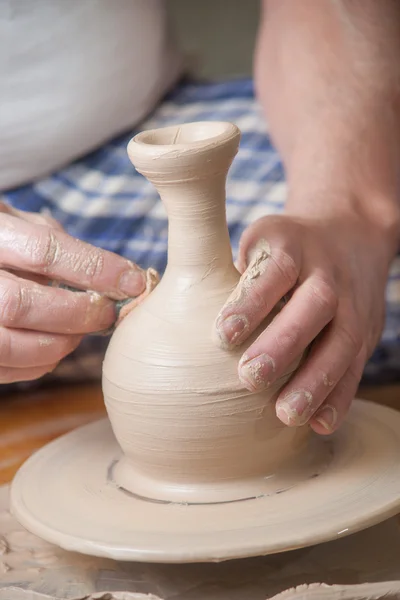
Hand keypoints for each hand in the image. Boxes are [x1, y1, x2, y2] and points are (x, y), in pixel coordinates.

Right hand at [0, 201, 145, 381]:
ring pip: (9, 344)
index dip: (95, 269)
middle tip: (107, 313)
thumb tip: (107, 272)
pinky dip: (39, 364)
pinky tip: (56, 347)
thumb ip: (52, 239)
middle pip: (21, 304)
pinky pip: (3, 369)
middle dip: (76, 313)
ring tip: (80, 332)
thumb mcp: (17, 222)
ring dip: (58, 344)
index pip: (43, 251)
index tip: (132, 280)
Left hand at [214, 211, 391, 433]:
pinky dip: (341, 397)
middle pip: (314, 305)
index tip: (222, 334)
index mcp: (294, 245)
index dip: (251, 300)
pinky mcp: (366, 332)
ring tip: (286, 414)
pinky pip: (358, 365)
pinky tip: (320, 424)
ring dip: (316, 380)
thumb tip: (168, 302)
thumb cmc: (284, 249)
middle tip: (249, 377)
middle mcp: (327, 273)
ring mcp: (352, 304)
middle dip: (284, 343)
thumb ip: (226, 266)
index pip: (276, 269)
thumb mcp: (258, 239)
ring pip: (342, 341)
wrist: (350, 238)